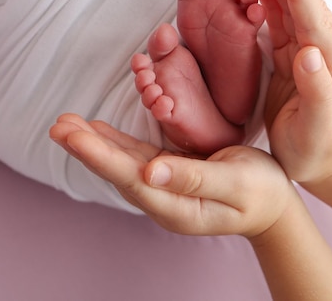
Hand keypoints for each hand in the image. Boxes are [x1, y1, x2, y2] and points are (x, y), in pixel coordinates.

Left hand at [49, 113, 297, 237]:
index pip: (131, 178)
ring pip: (122, 163)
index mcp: (177, 206)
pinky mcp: (169, 173)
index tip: (74, 136)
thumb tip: (151, 171)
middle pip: (118, 171)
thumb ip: (195, 178)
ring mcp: (164, 187)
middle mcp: (163, 198)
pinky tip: (96, 131)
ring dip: (93, 144)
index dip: (101, 156)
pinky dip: (115, 143)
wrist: (272, 205)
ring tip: (66, 125)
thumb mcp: (236, 183)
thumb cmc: (261, 192)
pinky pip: (136, 156)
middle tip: (58, 126)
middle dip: (86, 148)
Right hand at [255, 0, 331, 183]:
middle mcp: (323, 55)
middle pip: (306, 6)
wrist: (321, 163)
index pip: (313, 21)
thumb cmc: (316, 152)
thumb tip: (310, 53)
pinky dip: (273, 1)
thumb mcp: (316, 132)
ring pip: (294, 10)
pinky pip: (283, 24)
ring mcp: (308, 55)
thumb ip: (318, 93)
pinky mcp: (293, 59)